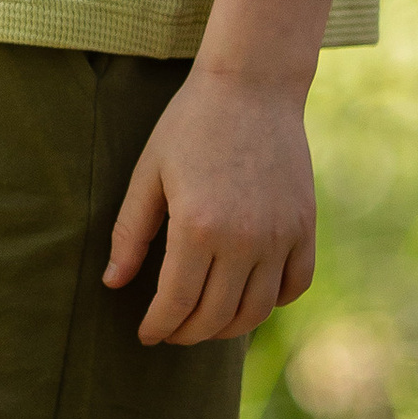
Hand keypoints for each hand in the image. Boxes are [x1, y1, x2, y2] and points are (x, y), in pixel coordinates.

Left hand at [104, 62, 316, 345]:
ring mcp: (279, 235)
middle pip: (216, 316)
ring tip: (206, 320)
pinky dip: (274, 301)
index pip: (177, 303)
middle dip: (188, 333)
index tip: (147, 333)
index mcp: (197, 227)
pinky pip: (295, 285)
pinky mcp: (304, 226)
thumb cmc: (191, 123)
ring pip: (256, 310)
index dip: (159, 326)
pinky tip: (249, 296)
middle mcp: (243, 240)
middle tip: (172, 330)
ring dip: (228, 327)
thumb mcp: (150, 172)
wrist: (252, 85)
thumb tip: (113, 284)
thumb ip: (131, 232)